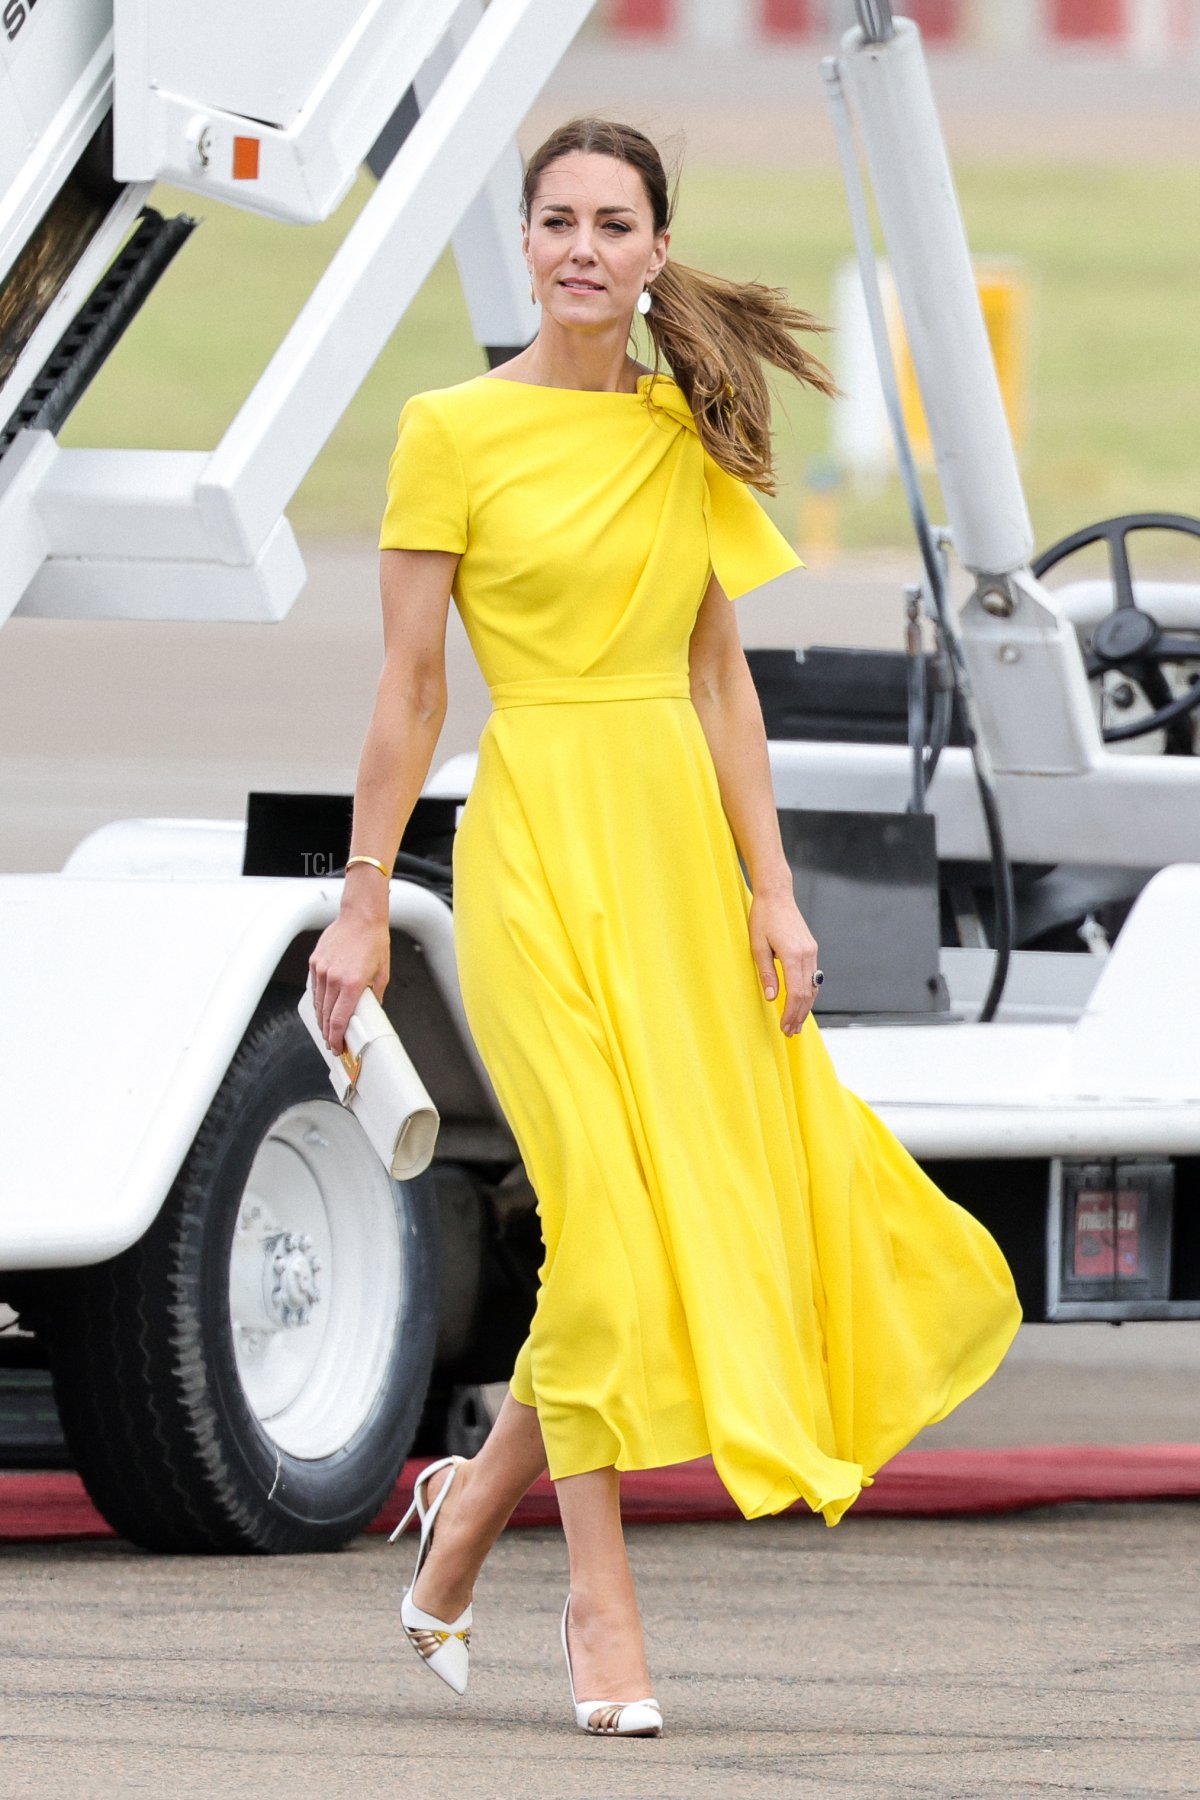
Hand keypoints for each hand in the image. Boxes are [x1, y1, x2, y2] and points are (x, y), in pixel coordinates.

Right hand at [308, 910, 390, 1055]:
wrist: (361, 918)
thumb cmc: (373, 941)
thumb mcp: (382, 973)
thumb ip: (376, 996)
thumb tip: (372, 1010)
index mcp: (351, 984)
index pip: (339, 1020)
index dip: (337, 1038)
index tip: (338, 1047)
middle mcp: (333, 978)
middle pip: (326, 1016)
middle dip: (329, 1034)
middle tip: (333, 1043)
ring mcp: (322, 970)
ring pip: (318, 1004)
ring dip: (322, 1020)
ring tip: (327, 1030)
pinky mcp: (315, 963)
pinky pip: (315, 988)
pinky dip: (318, 1001)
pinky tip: (322, 1009)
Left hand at [748, 890, 819, 1035]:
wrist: (776, 895)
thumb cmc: (763, 917)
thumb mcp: (757, 946)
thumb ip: (766, 973)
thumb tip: (771, 998)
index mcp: (793, 955)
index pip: (796, 993)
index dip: (791, 1013)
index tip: (784, 1027)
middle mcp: (807, 954)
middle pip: (808, 994)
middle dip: (799, 1015)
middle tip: (791, 1032)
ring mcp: (812, 951)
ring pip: (813, 987)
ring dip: (806, 1007)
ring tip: (797, 1023)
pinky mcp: (811, 949)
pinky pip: (813, 977)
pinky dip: (808, 993)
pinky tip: (801, 1003)